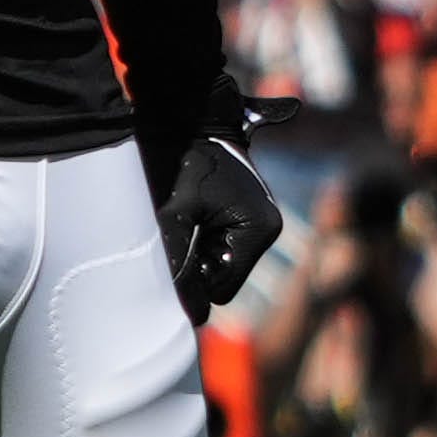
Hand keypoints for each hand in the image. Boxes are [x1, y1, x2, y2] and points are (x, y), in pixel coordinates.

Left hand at [155, 132, 285, 320]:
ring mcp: (260, 224)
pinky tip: (192, 220)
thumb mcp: (175, 213)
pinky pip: (223, 250)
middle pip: (224, 280)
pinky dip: (203, 244)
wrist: (193, 124)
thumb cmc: (185, 164)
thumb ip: (179, 260)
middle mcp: (267, 230)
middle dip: (197, 267)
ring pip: (222, 267)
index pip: (223, 288)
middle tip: (175, 237)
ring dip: (198, 255)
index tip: (168, 261)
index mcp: (259, 230)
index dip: (193, 284)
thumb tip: (188, 312)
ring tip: (183, 222)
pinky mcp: (249, 218)